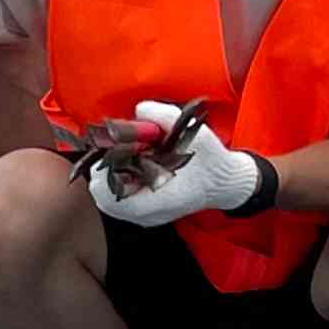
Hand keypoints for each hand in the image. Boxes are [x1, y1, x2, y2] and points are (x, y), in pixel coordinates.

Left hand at [84, 101, 265, 226]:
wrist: (224, 183)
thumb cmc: (210, 160)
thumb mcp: (195, 132)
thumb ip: (166, 116)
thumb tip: (139, 109)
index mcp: (158, 199)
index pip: (109, 195)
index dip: (106, 169)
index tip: (117, 150)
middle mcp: (148, 215)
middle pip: (103, 197)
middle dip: (107, 171)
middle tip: (122, 151)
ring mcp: (145, 218)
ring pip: (109, 200)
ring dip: (112, 177)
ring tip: (129, 159)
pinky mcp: (145, 216)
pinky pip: (120, 201)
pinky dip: (120, 184)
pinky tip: (135, 168)